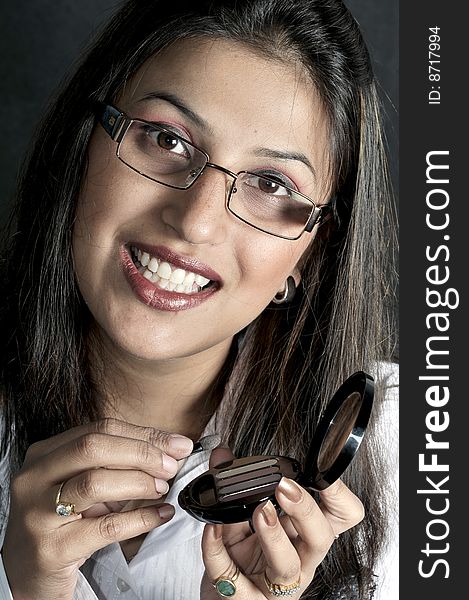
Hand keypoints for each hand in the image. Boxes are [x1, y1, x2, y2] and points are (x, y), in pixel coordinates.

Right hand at [1, 418, 192, 599]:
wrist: (27, 576)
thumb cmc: (64, 524)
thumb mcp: (84, 486)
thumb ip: (119, 463)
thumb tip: (173, 448)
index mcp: (44, 454)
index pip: (100, 429)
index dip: (143, 434)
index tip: (176, 444)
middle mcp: (34, 478)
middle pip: (94, 447)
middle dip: (141, 453)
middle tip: (171, 466)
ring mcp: (37, 513)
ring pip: (94, 483)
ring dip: (138, 482)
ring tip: (162, 489)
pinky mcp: (51, 548)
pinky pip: (104, 527)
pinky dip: (140, 518)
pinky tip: (161, 515)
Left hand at [200, 448, 363, 598]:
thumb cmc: (242, 561)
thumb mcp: (243, 521)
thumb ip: (236, 489)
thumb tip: (223, 454)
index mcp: (304, 536)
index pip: (342, 517)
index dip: (340, 495)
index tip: (321, 472)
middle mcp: (299, 561)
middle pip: (321, 537)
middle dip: (306, 509)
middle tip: (284, 487)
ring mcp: (276, 586)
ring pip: (287, 566)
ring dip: (274, 535)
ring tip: (258, 510)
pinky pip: (234, 582)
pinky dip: (218, 551)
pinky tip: (213, 529)